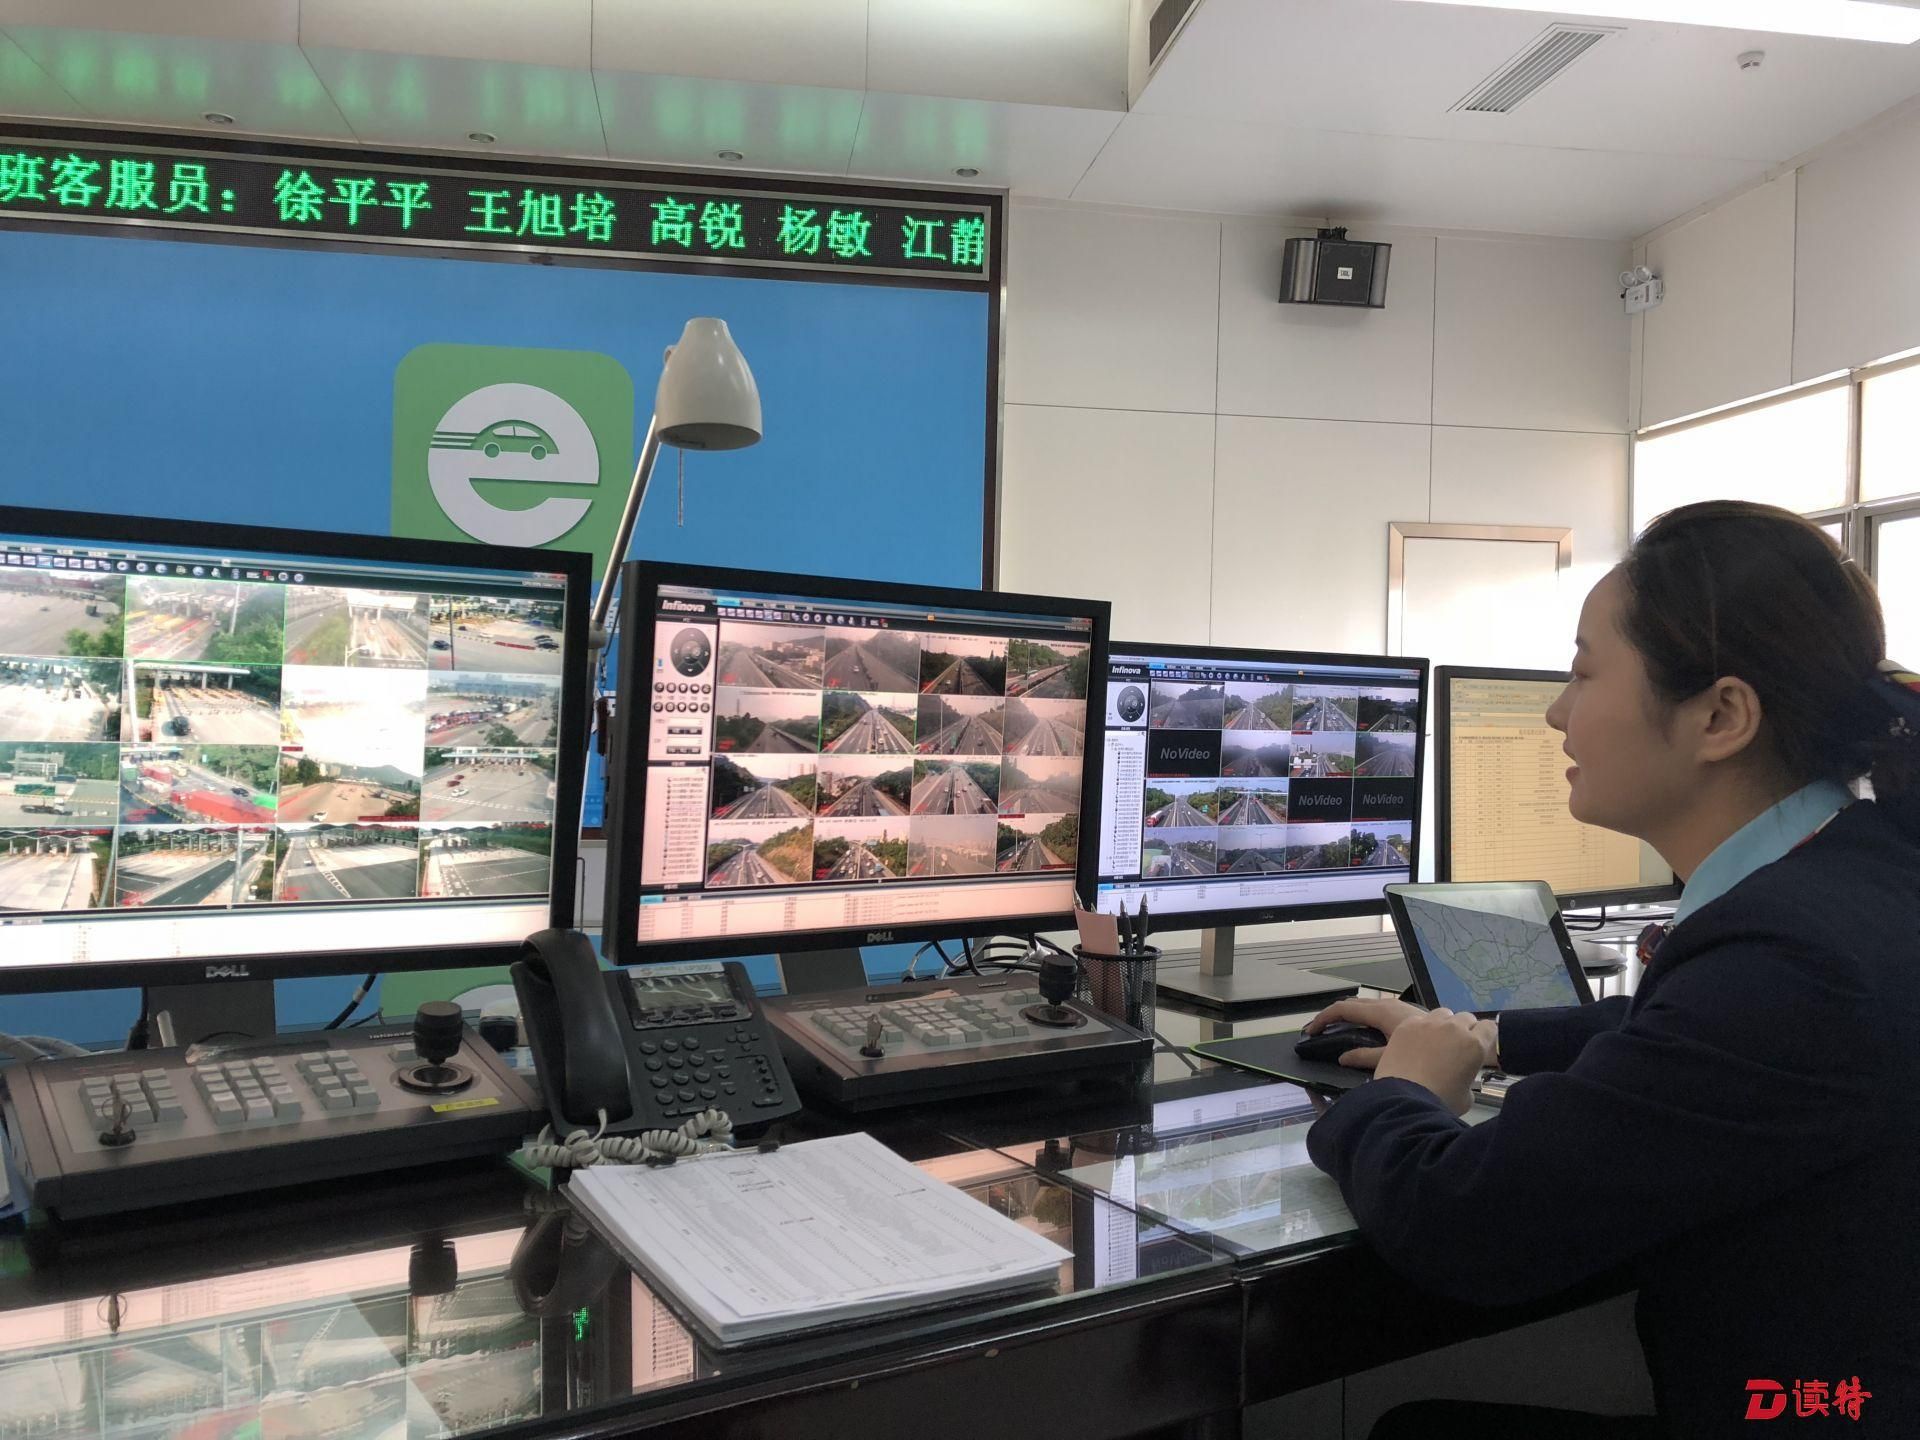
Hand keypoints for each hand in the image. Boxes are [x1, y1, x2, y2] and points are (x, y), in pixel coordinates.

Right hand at [1300, 996, 1424, 1071]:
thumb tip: (1342, 1058)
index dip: (1325, 1018)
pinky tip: (1370, 1030)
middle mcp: (1393, 1006)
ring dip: (1355, 1016)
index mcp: (1383, 1013)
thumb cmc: (1427, 1061)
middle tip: (1320, 1030)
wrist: (1462, 1054)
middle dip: (1336, 1015)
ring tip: (1341, 1029)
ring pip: (1374, 1006)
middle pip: (1358, 1004)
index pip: (1345, 1009)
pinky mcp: (1415, 1015)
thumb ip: (1365, 1057)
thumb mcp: (1391, 1060)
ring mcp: (1405, 1008)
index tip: (1311, 1031)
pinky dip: (1371, 1018)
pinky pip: (1386, 1010)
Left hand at [1372, 1009, 1498, 1115]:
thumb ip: (1468, 1079)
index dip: (1485, 1035)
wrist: (1405, 1099)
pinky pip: (1420, 1019)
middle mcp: (1454, 1028)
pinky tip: (1414, 1042)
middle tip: (1456, 1046)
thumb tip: (1460, 1078)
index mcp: (1474, 1045)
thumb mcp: (1466, 1097)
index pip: (1489, 1027)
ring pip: (1444, 1014)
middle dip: (1465, 1029)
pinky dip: (1421, 1028)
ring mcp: (1429, 1023)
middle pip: (1466, 1018)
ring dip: (1444, 1024)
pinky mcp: (1407, 1024)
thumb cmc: (1440, 1102)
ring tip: (1436, 1041)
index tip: (1479, 1044)